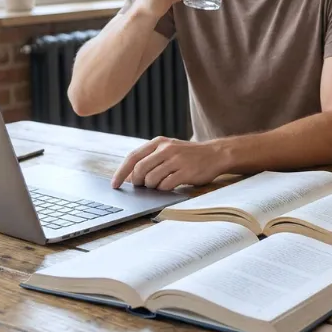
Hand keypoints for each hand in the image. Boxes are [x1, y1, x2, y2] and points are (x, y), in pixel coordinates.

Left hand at [111, 137, 233, 190]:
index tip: (115, 185)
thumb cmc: (189, 155)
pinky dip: (164, 189)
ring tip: (161, 184)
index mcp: (159, 142)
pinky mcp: (185, 172)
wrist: (216, 154)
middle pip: (140, 170)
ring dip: (152, 187)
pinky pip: (165, 185)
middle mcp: (166, 149)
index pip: (133, 157)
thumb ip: (152, 158)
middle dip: (138, 182)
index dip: (121, 172)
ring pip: (151, 179)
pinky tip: (170, 186)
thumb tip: (131, 177)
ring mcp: (176, 160)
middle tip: (144, 186)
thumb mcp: (170, 149)